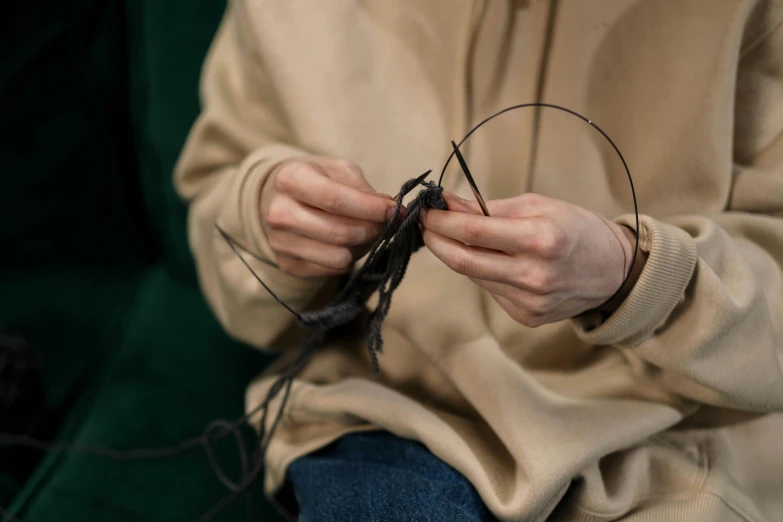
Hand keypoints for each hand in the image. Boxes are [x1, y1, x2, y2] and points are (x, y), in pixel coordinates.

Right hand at [260, 157, 397, 277]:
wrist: (278, 197)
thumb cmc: (316, 179)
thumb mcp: (338, 170)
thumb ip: (364, 189)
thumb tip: (391, 211)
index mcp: (290, 179)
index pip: (334, 200)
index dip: (370, 209)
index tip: (395, 211)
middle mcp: (279, 213)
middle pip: (340, 233)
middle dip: (372, 230)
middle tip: (385, 223)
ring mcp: (280, 242)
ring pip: (339, 257)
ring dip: (361, 247)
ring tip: (364, 232)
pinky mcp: (287, 264)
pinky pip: (332, 270)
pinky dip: (347, 259)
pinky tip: (345, 244)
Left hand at [420, 192, 646, 326]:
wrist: (614, 270)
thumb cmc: (576, 229)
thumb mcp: (538, 205)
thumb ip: (489, 208)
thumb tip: (446, 204)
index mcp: (541, 240)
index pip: (473, 233)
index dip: (441, 222)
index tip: (425, 212)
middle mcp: (535, 276)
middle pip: (463, 262)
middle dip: (436, 242)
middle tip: (424, 226)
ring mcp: (530, 302)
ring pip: (474, 277)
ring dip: (457, 256)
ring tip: (454, 237)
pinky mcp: (527, 317)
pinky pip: (491, 290)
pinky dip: (483, 273)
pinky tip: (494, 261)